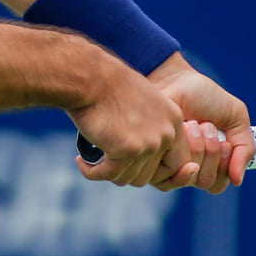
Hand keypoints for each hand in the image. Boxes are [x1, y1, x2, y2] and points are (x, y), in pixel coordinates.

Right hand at [70, 57, 192, 187]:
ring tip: (92, 160)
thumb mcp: (140, 102)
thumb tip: (143, 156)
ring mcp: (148, 144)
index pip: (175, 163)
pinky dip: (92, 172)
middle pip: (147, 174)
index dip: (150, 169)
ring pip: (127, 178)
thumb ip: (150, 126)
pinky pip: (108, 175)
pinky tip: (81, 162)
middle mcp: (166, 134)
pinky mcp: (127, 150)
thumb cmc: (107, 84)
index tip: (129, 165)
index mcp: (173, 120)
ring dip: (107, 172)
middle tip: (105, 161)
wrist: (90, 77)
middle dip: (124, 171)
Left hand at [148, 53, 254, 193]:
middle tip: (207, 126)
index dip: (225, 164)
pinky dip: (185, 148)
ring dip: (199, 148)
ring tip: (194, 125)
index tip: (225, 141)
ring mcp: (168, 164)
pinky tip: (183, 129)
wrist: (176, 79)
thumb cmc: (204, 96)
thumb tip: (237, 180)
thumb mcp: (236, 119)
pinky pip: (172, 171)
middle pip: (206, 182)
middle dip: (213, 152)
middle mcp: (186, 166)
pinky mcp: (152, 159)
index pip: (218, 184)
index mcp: (207, 162)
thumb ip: (245, 149)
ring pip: (190, 178)